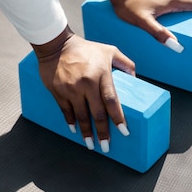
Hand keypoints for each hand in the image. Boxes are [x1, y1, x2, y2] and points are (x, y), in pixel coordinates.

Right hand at [31, 26, 134, 151]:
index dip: (118, 118)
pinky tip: (75, 130)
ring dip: (86, 132)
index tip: (124, 131)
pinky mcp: (58, 91)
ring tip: (91, 144)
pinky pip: (66, 111)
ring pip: (81, 116)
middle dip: (103, 132)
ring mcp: (71, 89)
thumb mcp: (109, 50)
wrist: (56, 45)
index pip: (112, 101)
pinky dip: (71, 122)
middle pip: (97, 113)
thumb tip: (135, 77)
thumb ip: (125, 62)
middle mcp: (86, 83)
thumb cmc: (85, 48)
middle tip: (106, 146)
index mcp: (101, 74)